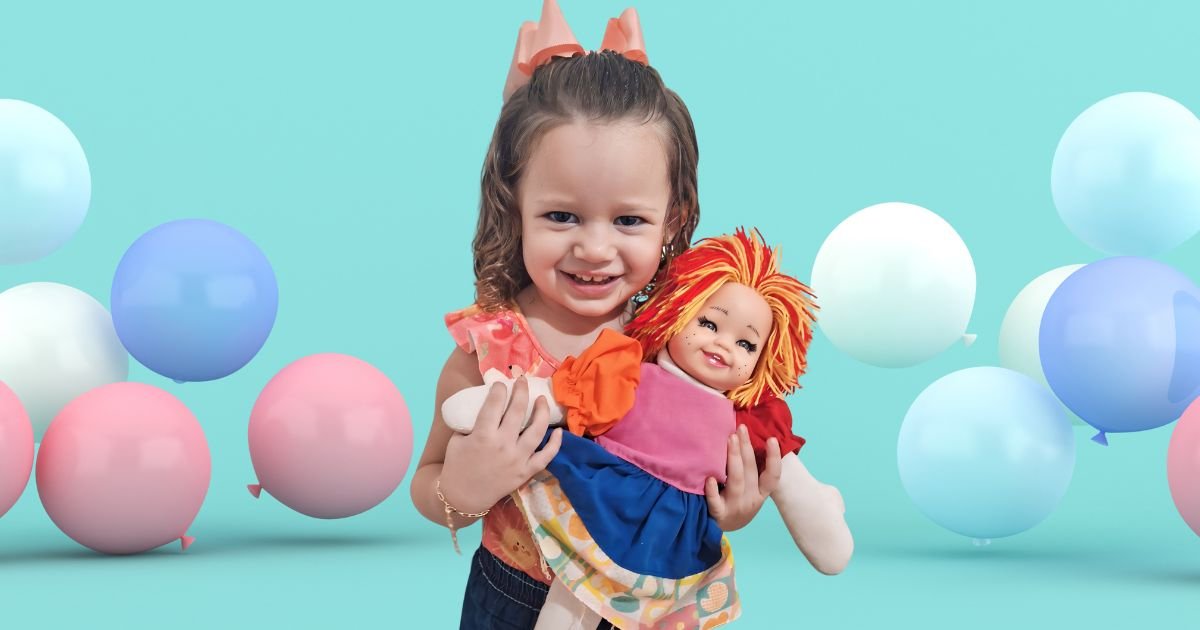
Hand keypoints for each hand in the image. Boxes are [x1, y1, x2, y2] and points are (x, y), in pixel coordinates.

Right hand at [439, 377, 562, 513]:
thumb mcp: (457, 440)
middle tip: (522, 381)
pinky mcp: (525, 472)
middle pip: (517, 411)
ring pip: (536, 430)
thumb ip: (471, 423)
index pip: (494, 404)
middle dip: (521, 391)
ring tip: (541, 400)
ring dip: (541, 411)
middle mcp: (503, 445)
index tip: (501, 383)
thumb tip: (485, 405)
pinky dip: (555, 444)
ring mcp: (517, 459)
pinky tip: (558, 431)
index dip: (499, 389)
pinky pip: (546, 457)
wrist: (462, 497)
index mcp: (482, 435)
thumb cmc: (456, 466)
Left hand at [705, 424, 781, 531]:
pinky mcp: (719, 514)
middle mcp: (751, 500)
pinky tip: (709, 478)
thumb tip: (749, 439)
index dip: (774, 458)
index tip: (772, 439)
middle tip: (741, 428)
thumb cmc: (738, 501)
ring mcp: (736, 507)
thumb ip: (752, 471)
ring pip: (736, 482)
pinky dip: (712, 491)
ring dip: (734, 459)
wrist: (723, 527)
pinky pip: (716, 502)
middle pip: (751, 471)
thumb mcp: (751, 490)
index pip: (773, 476)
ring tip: (730, 439)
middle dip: (747, 448)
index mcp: (761, 493)